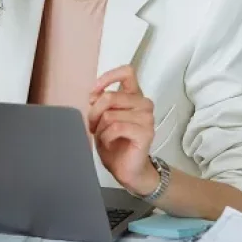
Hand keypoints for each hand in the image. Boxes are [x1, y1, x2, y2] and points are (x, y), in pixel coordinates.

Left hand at [88, 65, 158, 195]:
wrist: (126, 169)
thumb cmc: (115, 143)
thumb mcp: (101, 118)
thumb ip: (100, 103)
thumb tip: (95, 95)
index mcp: (134, 96)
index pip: (127, 72)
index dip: (108, 78)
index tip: (94, 92)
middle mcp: (143, 104)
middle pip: (110, 96)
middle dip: (94, 113)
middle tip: (94, 126)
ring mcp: (147, 118)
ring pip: (110, 114)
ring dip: (100, 128)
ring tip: (104, 136)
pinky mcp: (146, 132)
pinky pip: (115, 128)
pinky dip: (106, 137)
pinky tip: (110, 143)